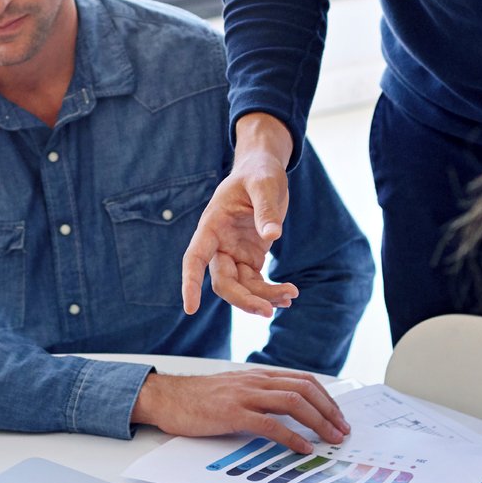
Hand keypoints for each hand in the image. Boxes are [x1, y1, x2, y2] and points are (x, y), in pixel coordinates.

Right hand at [133, 368, 349, 452]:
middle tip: (342, 430)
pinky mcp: (233, 413)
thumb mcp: (235, 389)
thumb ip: (259, 396)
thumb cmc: (199, 398)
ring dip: (318, 422)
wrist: (168, 398)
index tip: (337, 416)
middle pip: (305, 389)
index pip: (303, 380)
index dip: (326, 398)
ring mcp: (245, 396)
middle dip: (329, 411)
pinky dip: (291, 437)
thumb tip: (286, 414)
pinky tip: (302, 448)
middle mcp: (256, 381)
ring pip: (293, 402)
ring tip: (330, 439)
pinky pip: (270, 424)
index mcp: (259, 376)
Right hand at [182, 117, 294, 318]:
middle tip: (269, 311)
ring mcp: (234, 253)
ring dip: (263, 297)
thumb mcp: (264, 184)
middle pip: (222, 281)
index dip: (190, 282)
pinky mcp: (250, 258)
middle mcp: (219, 244)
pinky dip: (270, 292)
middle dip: (243, 299)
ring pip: (241, 287)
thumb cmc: (259, 173)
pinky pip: (256, 283)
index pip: (194, 257)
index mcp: (212, 225)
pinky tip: (288, 295)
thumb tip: (273, 236)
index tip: (190, 308)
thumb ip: (266, 209)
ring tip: (291, 295)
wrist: (264, 171)